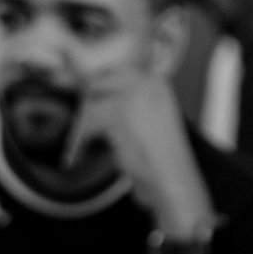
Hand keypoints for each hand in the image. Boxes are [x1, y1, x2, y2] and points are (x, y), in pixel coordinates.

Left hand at [61, 66, 213, 236]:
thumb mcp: (150, 122)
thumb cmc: (162, 162)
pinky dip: (79, 143)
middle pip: (96, 83)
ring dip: (79, 130)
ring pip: (89, 106)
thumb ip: (128, 106)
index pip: (113, 72)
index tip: (83, 106)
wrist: (174, 181)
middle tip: (78, 130)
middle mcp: (145, 84)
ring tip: (79, 148)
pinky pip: (86, 125)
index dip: (94, 90)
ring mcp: (133, 98)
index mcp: (156, 82)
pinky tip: (79, 156)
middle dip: (84, 108)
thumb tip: (92, 100)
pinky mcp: (119, 117)